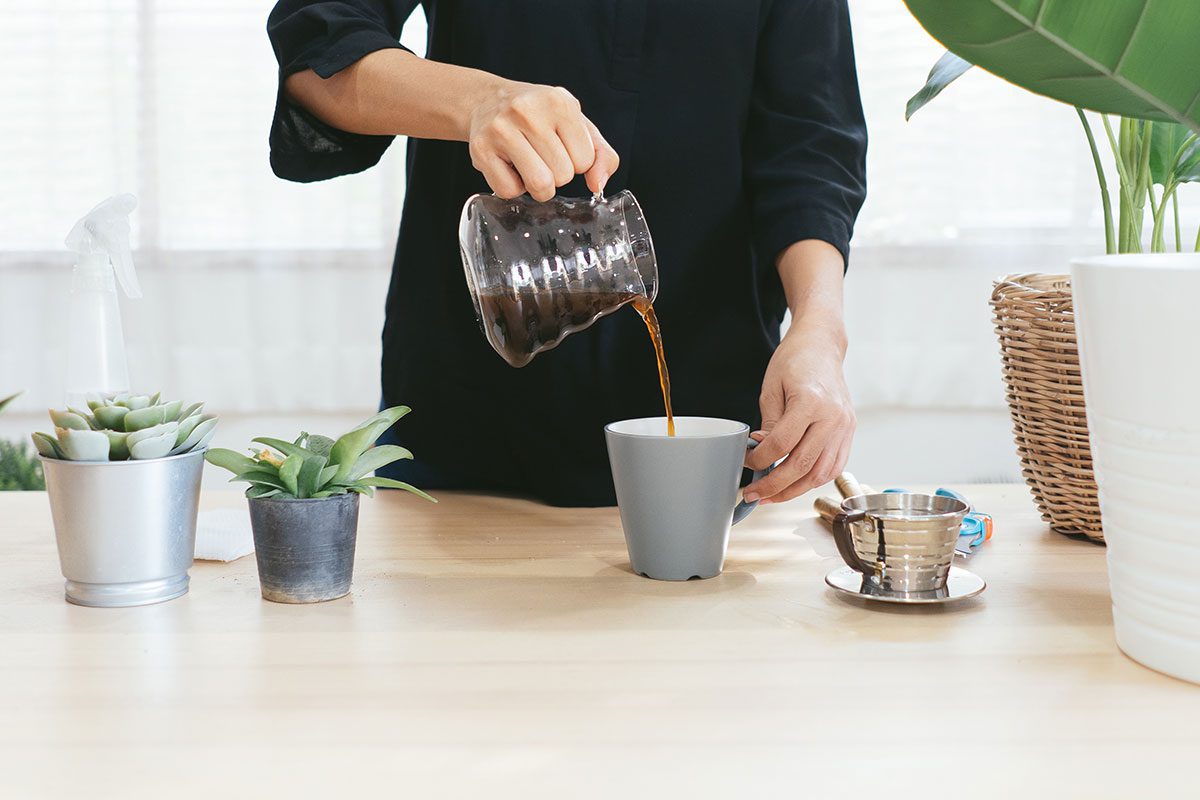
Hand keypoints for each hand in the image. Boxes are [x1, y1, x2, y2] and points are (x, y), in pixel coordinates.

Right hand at [468, 82, 619, 200]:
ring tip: (529, 165)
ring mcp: (502, 129)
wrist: (489, 100)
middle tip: (541, 156)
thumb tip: (598, 185)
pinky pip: (509, 191)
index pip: (585, 161)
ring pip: (539, 185)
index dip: (575, 162)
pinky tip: (508, 167)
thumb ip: (601, 154)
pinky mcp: (481, 149)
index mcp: (559, 102)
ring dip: (538, 186)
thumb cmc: (539, 117)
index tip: (561, 148)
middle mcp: (529, 111)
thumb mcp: (576, 124)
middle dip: (556, 175)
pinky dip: (513, 188)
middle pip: (562, 176)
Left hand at [744, 324, 854, 503]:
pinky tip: (795, 484)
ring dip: (794, 490)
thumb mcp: (771, 389)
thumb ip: (769, 424)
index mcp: (810, 401)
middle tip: (753, 495)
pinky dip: (814, 480)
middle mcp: (833, 417)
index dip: (760, 460)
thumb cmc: (794, 361)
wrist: (822, 346)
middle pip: (802, 464)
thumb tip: (762, 454)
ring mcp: (845, 426)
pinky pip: (834, 466)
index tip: (746, 463)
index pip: (782, 444)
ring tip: (772, 496)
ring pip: (821, 472)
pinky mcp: (850, 431)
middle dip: (774, 486)